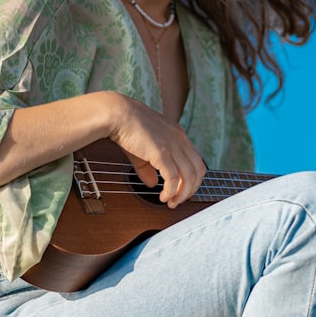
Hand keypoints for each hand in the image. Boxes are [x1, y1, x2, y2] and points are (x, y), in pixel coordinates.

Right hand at [107, 94, 205, 208]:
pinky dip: (170, 191)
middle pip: (198, 170)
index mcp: (178, 134)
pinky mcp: (161, 152)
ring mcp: (172, 145)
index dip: (192, 178)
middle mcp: (179, 139)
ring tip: (171, 203)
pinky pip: (173, 178)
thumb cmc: (127, 127)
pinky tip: (163, 197)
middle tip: (179, 200)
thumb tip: (153, 184)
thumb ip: (149, 168)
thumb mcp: (142, 150)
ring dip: (182, 194)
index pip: (196, 160)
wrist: (117, 113)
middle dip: (191, 189)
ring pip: (189, 176)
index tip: (182, 190)